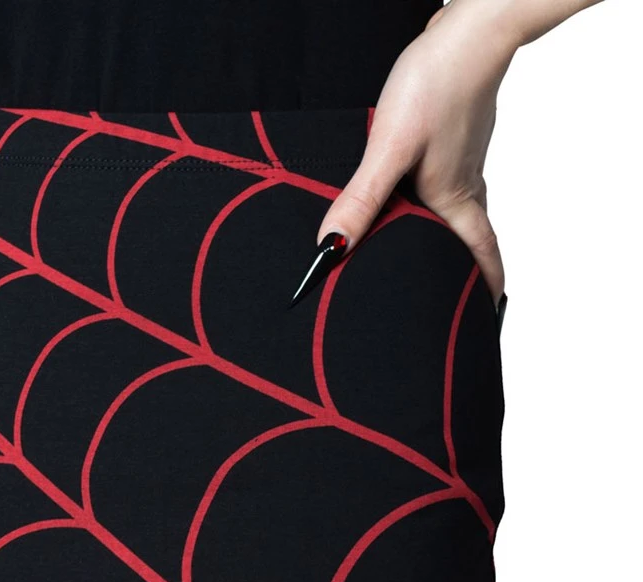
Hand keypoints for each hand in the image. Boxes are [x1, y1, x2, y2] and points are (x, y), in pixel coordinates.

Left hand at [318, 0, 520, 303]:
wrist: (468, 30)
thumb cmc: (436, 85)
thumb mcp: (389, 149)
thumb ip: (362, 200)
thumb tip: (332, 247)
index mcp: (453, 200)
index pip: (479, 255)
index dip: (483, 287)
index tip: (482, 316)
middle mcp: (463, 186)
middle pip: (467, 240)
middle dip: (461, 271)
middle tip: (450, 296)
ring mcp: (461, 161)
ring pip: (456, 211)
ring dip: (446, 236)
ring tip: (425, 254)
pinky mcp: (452, 138)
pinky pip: (446, 182)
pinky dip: (433, 200)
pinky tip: (412, 195)